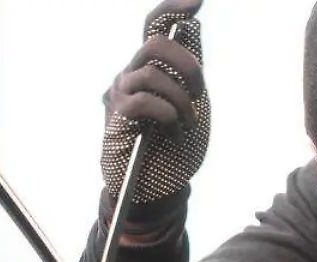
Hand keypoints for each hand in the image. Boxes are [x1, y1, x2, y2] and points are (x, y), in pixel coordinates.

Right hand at [101, 0, 209, 215]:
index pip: (155, 27)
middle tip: (200, 92)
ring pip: (151, 72)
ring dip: (181, 100)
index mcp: (151, 69)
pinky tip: (173, 131)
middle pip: (155, 44)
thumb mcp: (191, 104)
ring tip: (187, 124)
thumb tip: (192, 26)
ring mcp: (120, 93)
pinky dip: (167, 114)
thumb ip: (189, 70)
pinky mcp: (116, 116)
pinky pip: (144, 101)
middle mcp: (131, 74)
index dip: (172, 8)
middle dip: (188, 66)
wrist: (157, 188)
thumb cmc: (173, 147)